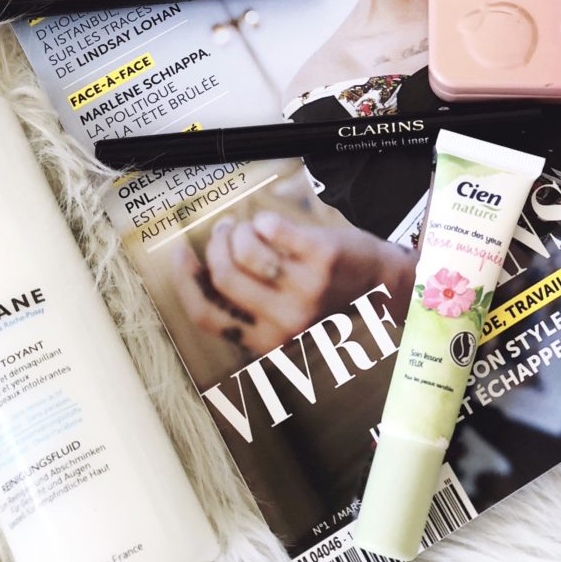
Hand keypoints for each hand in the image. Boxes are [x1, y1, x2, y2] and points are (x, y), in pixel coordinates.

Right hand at [171, 212, 414, 352]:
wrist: (380, 283)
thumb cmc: (325, 295)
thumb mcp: (282, 315)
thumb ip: (246, 304)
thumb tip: (198, 272)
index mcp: (267, 341)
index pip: (206, 316)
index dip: (184, 282)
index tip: (180, 253)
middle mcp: (285, 322)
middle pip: (222, 275)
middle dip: (217, 244)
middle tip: (226, 229)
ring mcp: (305, 290)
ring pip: (243, 250)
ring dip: (240, 230)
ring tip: (252, 226)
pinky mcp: (321, 259)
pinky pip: (271, 229)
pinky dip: (265, 220)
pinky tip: (274, 223)